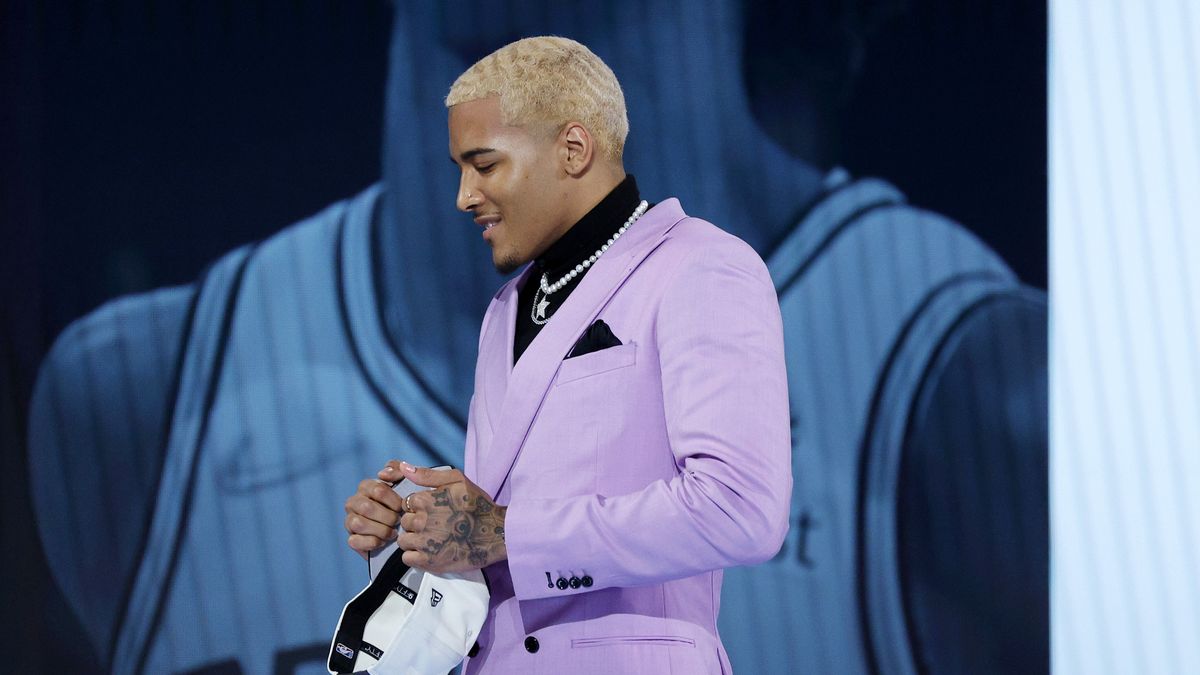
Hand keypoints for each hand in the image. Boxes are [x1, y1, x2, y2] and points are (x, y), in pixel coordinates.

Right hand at [343, 466, 404, 559]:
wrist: (410, 532)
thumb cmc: (408, 505)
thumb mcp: (408, 484)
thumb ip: (398, 471)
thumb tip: (382, 473)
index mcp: (366, 486)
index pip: (378, 490)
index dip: (394, 501)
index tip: (403, 508)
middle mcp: (355, 502)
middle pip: (367, 507)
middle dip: (388, 517)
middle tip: (399, 521)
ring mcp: (350, 521)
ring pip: (358, 524)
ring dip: (380, 530)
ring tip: (393, 533)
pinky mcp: (352, 540)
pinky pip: (354, 541)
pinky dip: (372, 542)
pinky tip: (383, 542)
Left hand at [384, 461, 507, 573]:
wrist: (496, 534)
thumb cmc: (478, 506)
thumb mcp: (458, 481)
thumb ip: (428, 475)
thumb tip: (403, 467)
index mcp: (426, 500)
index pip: (407, 503)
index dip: (418, 507)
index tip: (431, 511)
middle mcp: (422, 521)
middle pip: (405, 522)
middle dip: (416, 523)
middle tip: (433, 526)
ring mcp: (424, 542)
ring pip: (403, 540)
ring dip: (413, 540)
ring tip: (431, 539)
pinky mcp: (427, 561)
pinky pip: (407, 558)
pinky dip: (415, 556)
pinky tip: (429, 551)